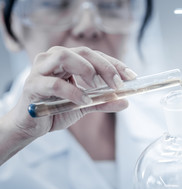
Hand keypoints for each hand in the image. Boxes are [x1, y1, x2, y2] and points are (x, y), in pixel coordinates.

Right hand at [8, 46, 136, 138]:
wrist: (32, 126)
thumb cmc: (56, 109)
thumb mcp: (85, 104)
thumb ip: (104, 101)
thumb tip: (126, 102)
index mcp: (67, 60)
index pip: (95, 55)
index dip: (115, 64)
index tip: (131, 76)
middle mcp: (53, 59)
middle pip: (83, 52)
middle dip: (105, 67)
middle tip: (118, 84)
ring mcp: (40, 70)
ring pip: (64, 57)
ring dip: (86, 70)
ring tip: (98, 86)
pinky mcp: (32, 86)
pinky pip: (54, 84)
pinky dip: (73, 92)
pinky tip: (84, 101)